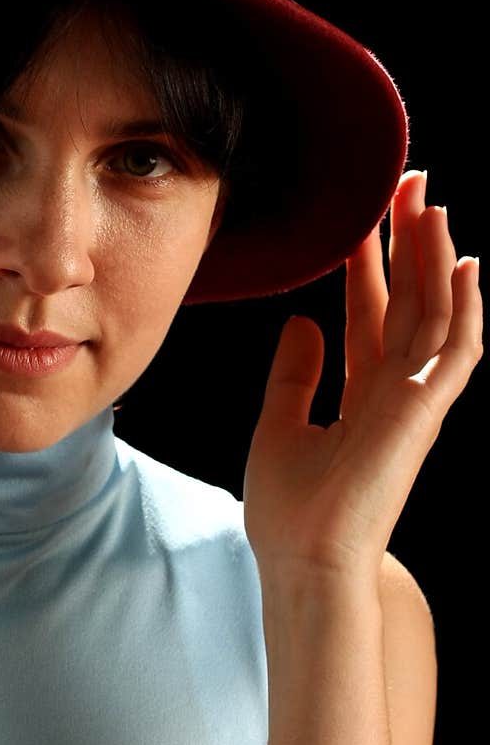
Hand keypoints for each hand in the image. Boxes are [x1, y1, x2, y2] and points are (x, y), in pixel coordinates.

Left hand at [243, 169, 482, 580]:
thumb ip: (294, 375)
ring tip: (431, 203)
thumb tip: (304, 322)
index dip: (371, 262)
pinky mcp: (426, 413)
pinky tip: (464, 265)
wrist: (303, 560)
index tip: (365, 216)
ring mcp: (415, 400)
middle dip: (409, 242)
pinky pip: (455, 352)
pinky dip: (464, 309)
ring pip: (435, 313)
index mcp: (362, 393)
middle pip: (408, 300)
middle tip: (410, 183)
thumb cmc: (290, 509)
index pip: (370, 311)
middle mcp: (395, 390)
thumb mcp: (279, 425)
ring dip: (436, 258)